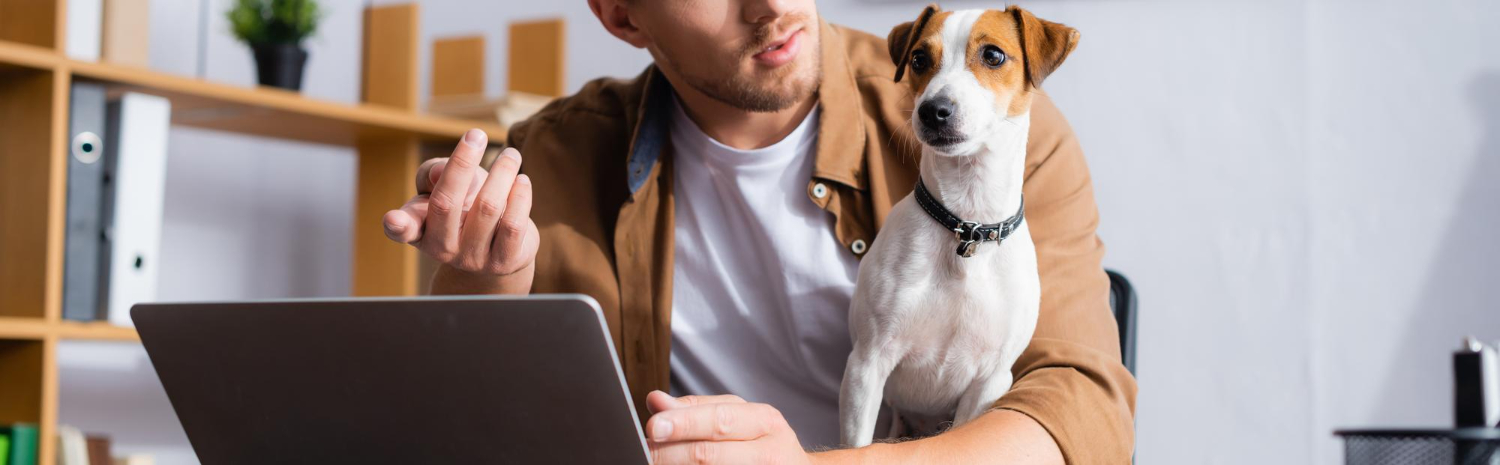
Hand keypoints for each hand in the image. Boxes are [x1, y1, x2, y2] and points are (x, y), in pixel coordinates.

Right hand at [381, 129, 538, 293]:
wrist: (498, 247)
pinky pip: (513, 224)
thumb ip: (433, 173)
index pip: (404, 228)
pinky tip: (521, 180)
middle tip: (478, 134)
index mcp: (420, 229)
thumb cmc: (463, 207)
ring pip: (488, 207)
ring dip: (502, 172)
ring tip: (511, 155)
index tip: (394, 219)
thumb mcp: (442, 186)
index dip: (397, 225)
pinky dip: (520, 195)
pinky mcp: (504, 262)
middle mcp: (442, 249)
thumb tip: (440, 170)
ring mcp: (474, 259)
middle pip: (447, 203)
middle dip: (462, 163)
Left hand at [645, 391, 812, 464]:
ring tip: (653, 463)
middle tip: (643, 454)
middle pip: (710, 454)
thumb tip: (656, 400)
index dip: (683, 424)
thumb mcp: (738, 419)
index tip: (653, 427)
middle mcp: (769, 452)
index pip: (718, 420)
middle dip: (669, 455)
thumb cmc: (760, 444)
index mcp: (764, 421)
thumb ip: (696, 410)